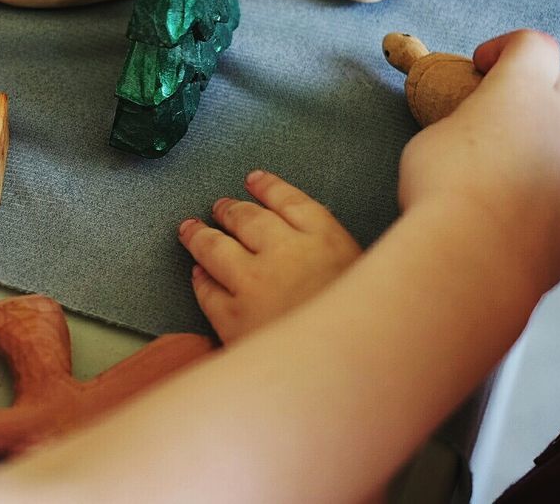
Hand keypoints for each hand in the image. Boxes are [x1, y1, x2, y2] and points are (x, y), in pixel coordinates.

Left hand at [178, 171, 360, 342]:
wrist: (345, 379)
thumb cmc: (366, 335)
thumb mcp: (369, 280)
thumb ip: (334, 254)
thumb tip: (308, 239)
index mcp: (325, 238)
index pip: (288, 199)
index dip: (267, 187)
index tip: (254, 180)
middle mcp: (284, 251)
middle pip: (246, 218)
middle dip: (230, 210)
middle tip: (220, 206)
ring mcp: (253, 282)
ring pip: (214, 246)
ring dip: (199, 235)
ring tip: (190, 229)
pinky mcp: (231, 317)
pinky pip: (206, 290)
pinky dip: (200, 279)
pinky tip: (198, 274)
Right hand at [397, 30, 559, 288]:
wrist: (472, 258)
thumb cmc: (441, 187)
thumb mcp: (431, 137)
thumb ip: (462, 125)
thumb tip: (469, 139)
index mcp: (523, 93)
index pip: (534, 45)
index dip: (506, 47)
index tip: (479, 66)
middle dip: (528, 91)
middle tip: (487, 113)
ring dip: (534, 145)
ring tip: (489, 172)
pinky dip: (536, 192)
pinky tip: (500, 214)